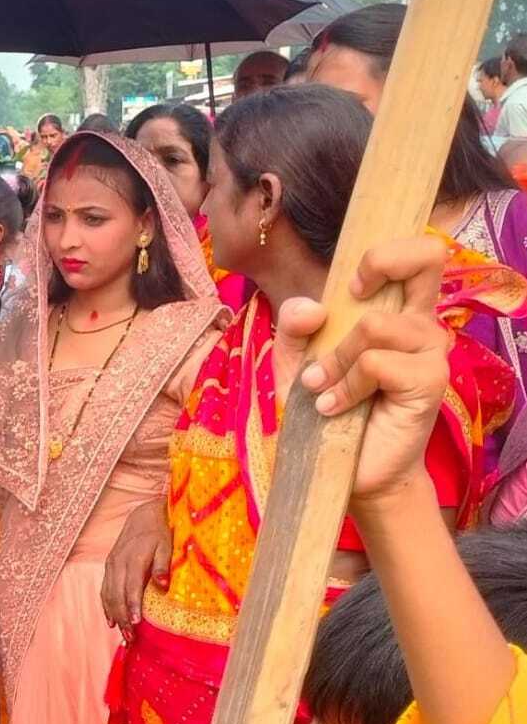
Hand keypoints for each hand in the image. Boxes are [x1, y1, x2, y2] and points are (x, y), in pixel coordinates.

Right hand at [101, 499, 170, 640]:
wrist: (144, 514)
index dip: (132, 606)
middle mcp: (119, 562)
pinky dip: (106, 605)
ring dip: (114, 615)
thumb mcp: (167, 544)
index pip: (131, 586)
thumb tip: (163, 585)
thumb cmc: (160, 531)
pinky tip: (111, 620)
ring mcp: (112, 563)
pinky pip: (104, 588)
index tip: (135, 624)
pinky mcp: (109, 565)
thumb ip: (163, 565)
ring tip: (123, 634)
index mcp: (134, 557)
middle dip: (122, 617)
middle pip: (117, 594)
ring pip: (108, 593)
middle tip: (131, 638)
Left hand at [273, 236, 448, 508]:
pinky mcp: (430, 383)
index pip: (416, 254)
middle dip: (378, 266)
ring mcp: (430, 352)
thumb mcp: (294, 363)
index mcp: (396, 310)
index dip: (382, 254)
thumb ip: (292, 327)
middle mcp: (421, 324)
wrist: (345, 469)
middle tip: (349, 305)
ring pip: (373, 325)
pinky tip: (335, 408)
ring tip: (324, 390)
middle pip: (428, 256)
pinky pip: (375, 363)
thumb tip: (314, 307)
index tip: (351, 287)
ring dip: (335, 361)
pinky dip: (345, 386)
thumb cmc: (326, 410)